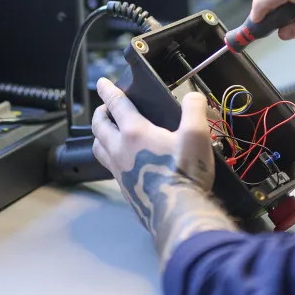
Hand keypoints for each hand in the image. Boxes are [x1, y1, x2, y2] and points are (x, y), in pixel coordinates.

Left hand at [92, 78, 234, 263]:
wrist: (177, 213)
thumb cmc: (185, 172)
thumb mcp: (196, 135)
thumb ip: (194, 110)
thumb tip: (193, 96)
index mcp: (134, 132)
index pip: (116, 105)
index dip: (108, 91)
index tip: (101, 82)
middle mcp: (119, 149)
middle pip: (99, 126)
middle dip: (100, 112)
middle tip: (105, 107)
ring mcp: (118, 170)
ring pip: (98, 147)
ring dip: (99, 135)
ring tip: (107, 131)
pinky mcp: (123, 188)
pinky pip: (108, 166)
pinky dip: (108, 155)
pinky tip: (121, 159)